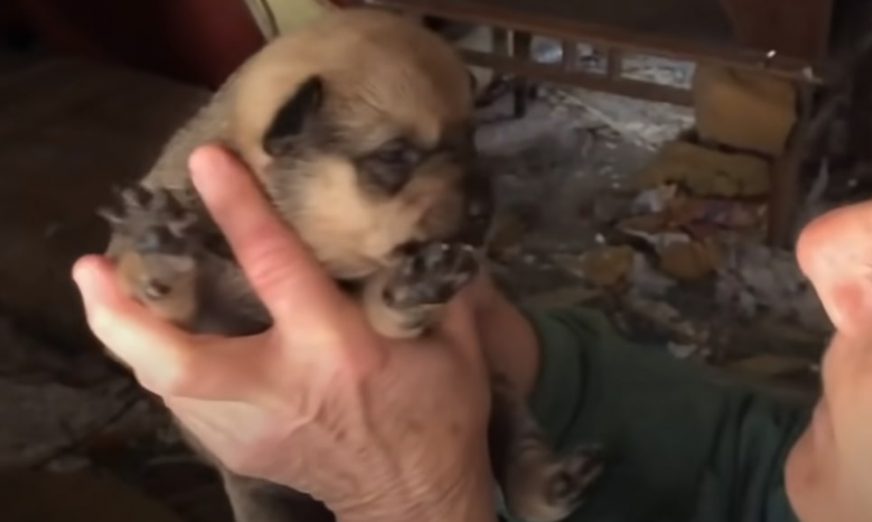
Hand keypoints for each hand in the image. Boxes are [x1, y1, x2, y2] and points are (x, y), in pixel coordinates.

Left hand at [73, 145, 495, 521]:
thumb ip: (438, 281)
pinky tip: (167, 334)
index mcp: (337, 352)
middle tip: (92, 266)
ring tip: (114, 285)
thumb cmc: (439, 417)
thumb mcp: (459, 345)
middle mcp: (280, 389)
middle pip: (176, 361)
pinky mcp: (236, 450)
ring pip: (165, 381)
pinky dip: (165, 362)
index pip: (275, 270)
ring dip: (131, 333)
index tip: (205, 163)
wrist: (415, 499)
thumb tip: (423, 219)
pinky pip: (183, 399)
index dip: (238, 211)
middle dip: (122, 315)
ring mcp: (250, 427)